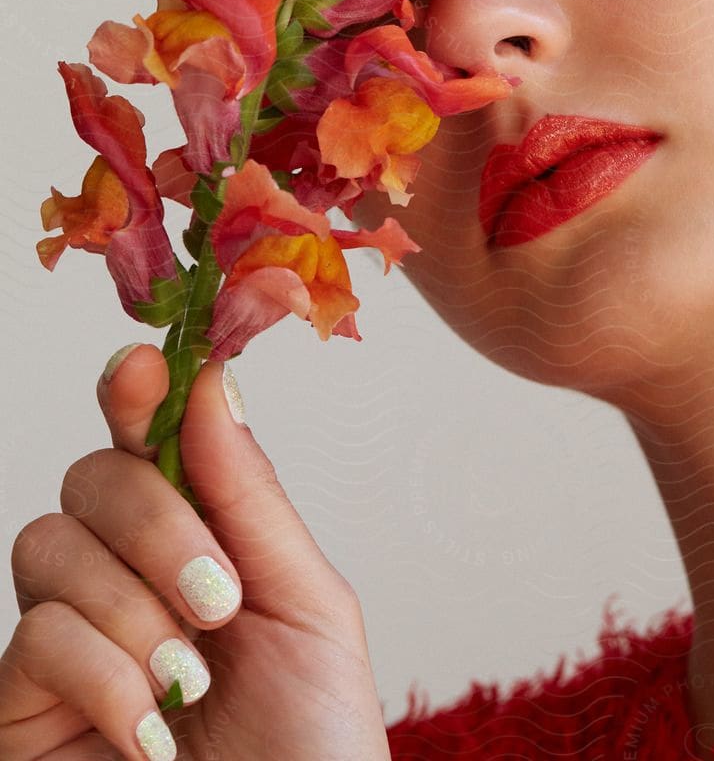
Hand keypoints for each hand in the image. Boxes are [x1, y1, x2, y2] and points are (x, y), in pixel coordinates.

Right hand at [1, 345, 389, 758]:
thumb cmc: (311, 752)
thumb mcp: (306, 608)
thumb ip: (250, 496)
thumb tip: (210, 379)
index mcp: (201, 541)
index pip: (149, 438)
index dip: (139, 388)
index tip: (145, 364)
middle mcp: (124, 580)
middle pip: (92, 476)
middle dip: (157, 519)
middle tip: (218, 595)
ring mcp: (69, 644)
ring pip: (51, 543)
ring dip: (135, 606)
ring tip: (191, 681)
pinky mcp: (23, 711)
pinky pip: (36, 635)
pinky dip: (106, 673)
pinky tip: (151, 730)